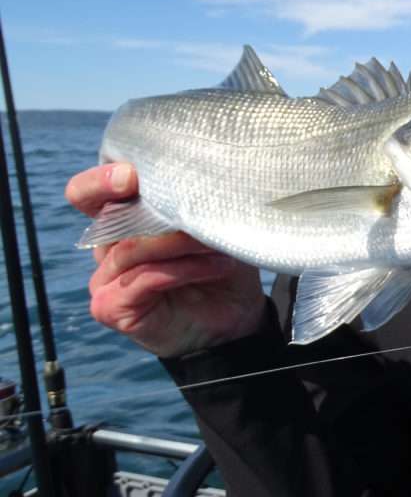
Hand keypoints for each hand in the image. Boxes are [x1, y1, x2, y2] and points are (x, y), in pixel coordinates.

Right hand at [66, 163, 265, 358]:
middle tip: (182, 204)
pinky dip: (184, 269)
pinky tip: (216, 266)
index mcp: (122, 221)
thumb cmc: (221, 267)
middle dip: (145, 205)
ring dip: (181, 243)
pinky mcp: (111, 306)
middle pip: (104, 215)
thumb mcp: (211, 230)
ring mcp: (104, 279)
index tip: (131, 174)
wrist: (235, 321)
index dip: (101, 180)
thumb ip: (192, 208)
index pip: (89, 193)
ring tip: (218, 245)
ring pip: (132, 247)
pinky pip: (145, 277)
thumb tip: (197, 184)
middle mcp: (106, 248)